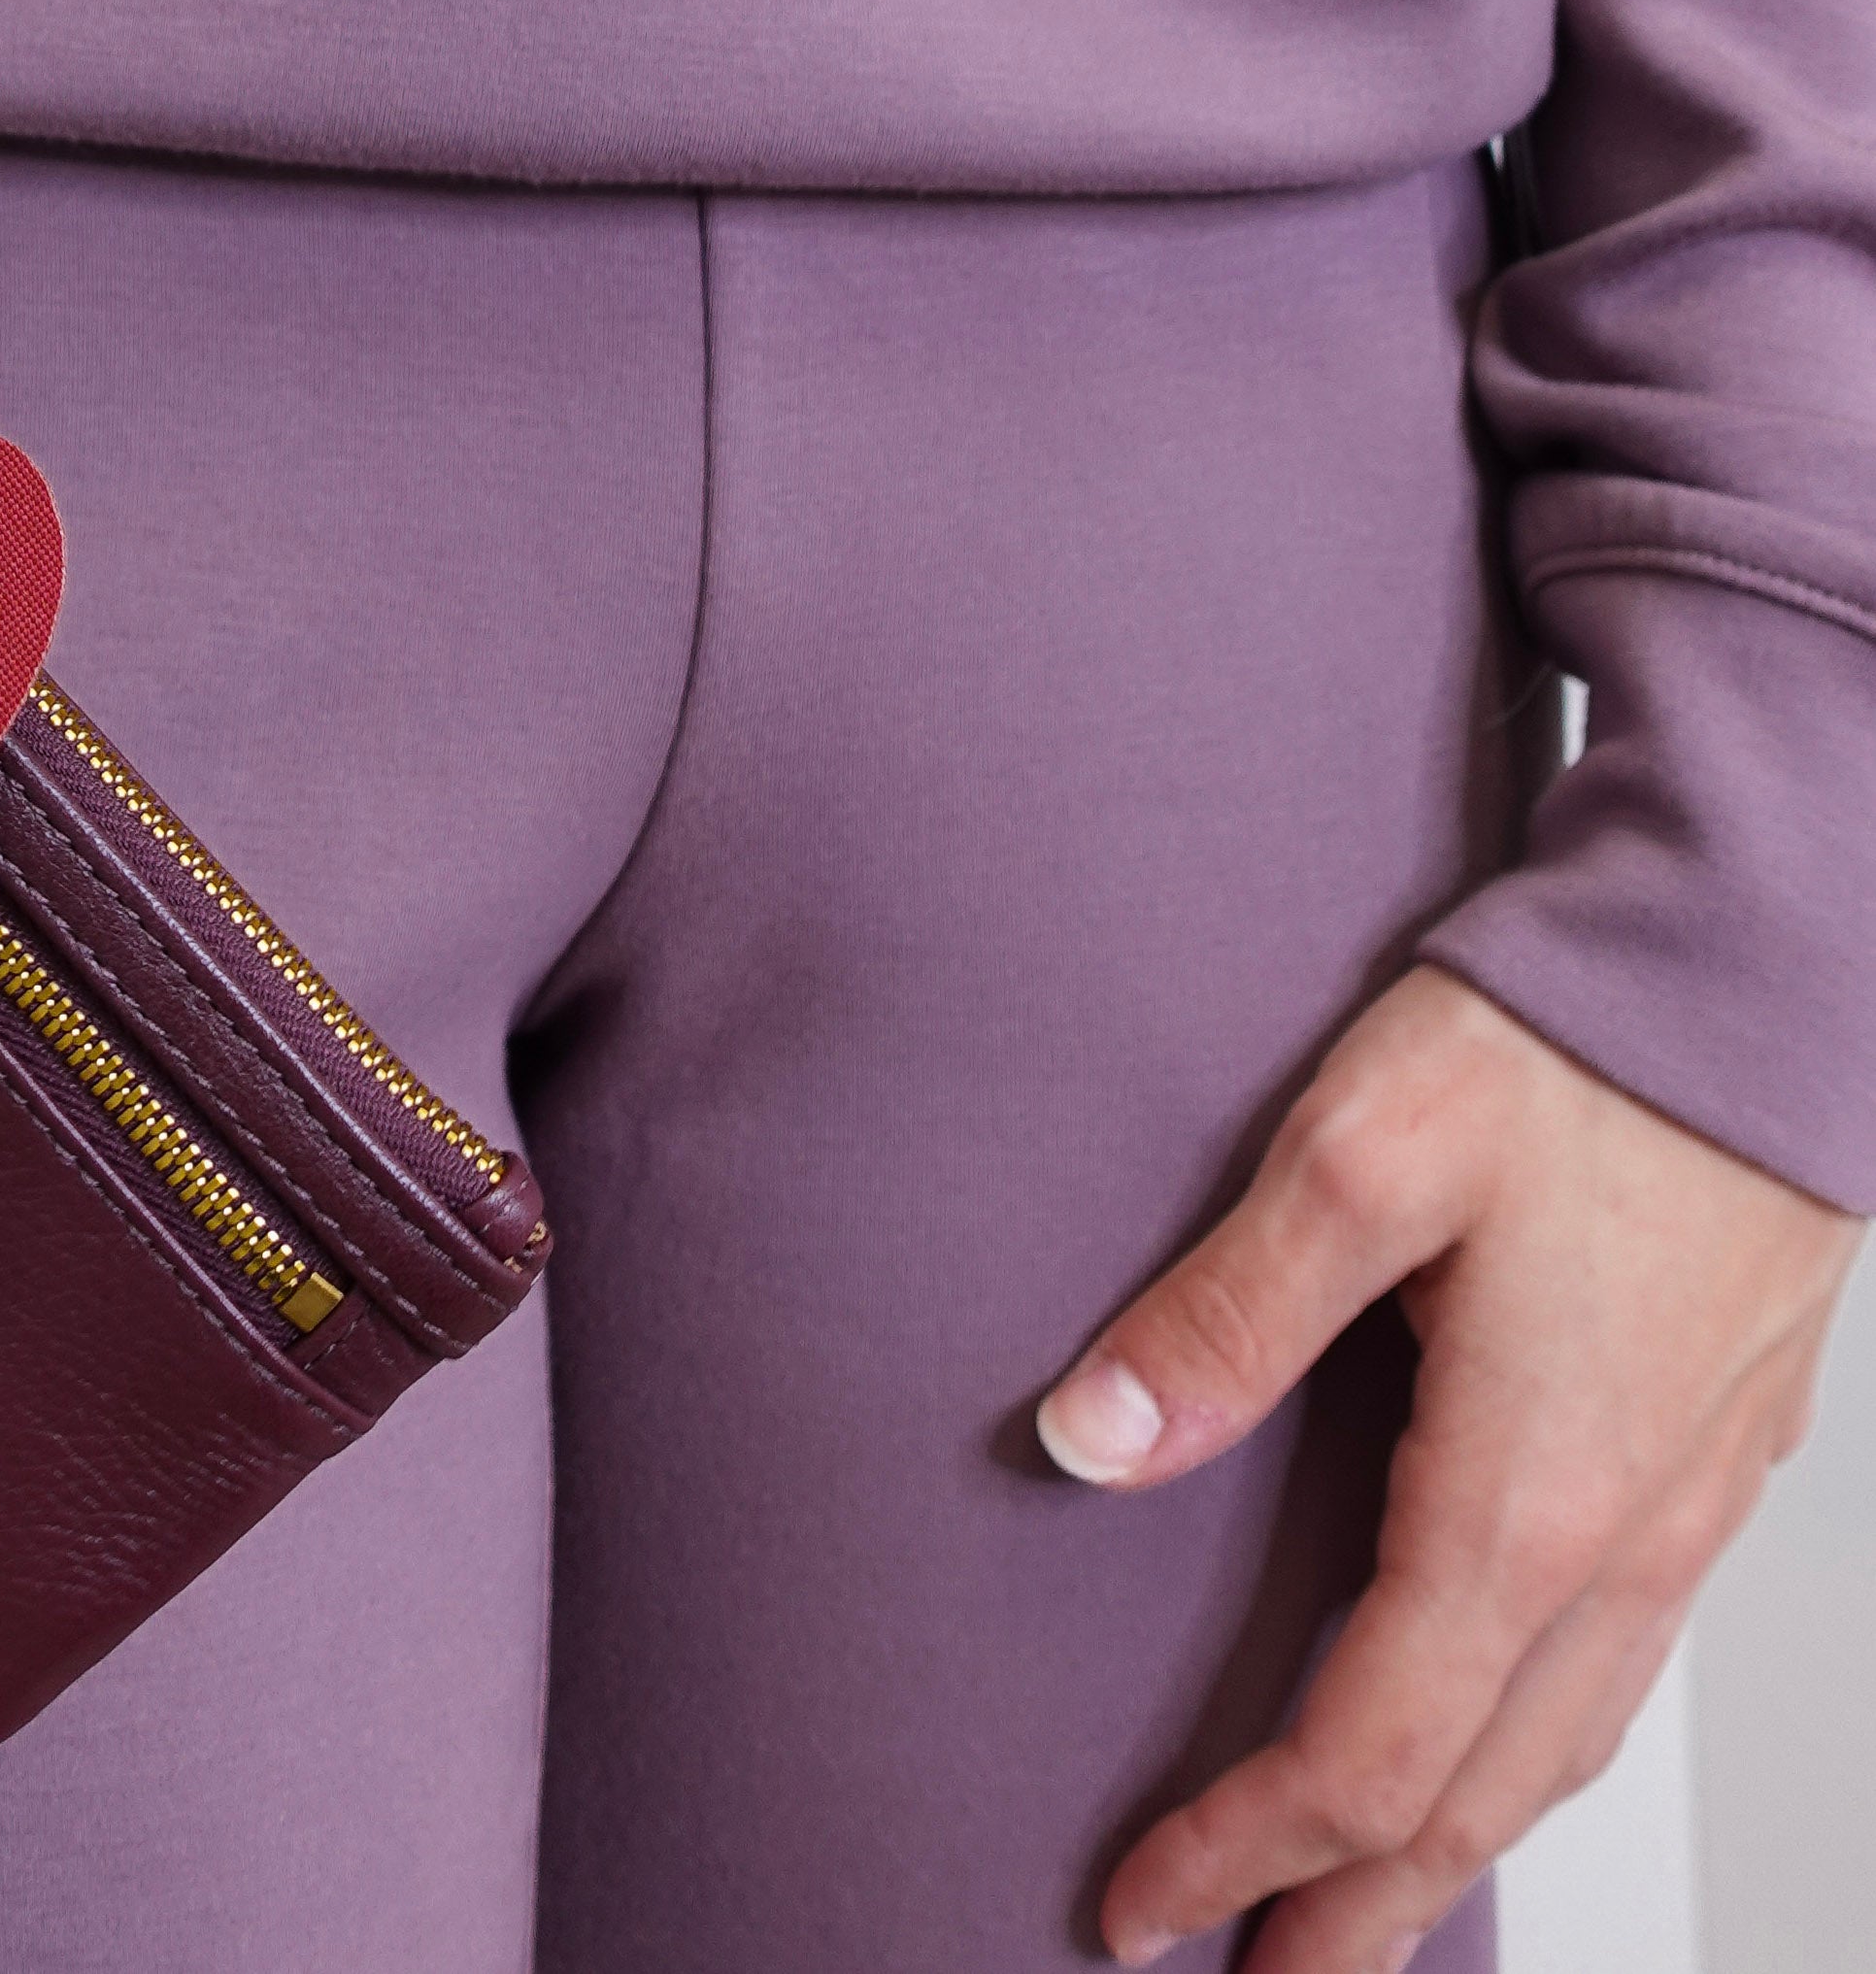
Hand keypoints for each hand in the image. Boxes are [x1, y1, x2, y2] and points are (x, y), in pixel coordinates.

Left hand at [1039, 966, 1860, 1969]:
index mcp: (1521, 1502)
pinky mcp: (1715, 1457)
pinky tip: (1496, 1738)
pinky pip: (1619, 1672)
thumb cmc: (1571, 1045)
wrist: (1762, 972)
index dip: (1242, 1849)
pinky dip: (1534, 1755)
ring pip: (1561, 1751)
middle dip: (1350, 1917)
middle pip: (1473, 1804)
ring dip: (1450, 1853)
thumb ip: (1226, 1307)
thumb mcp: (1364, 1147)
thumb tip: (1089, 1441)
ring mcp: (1684, 1511)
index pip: (1363, 1754)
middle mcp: (1619, 1544)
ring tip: (1358, 1914)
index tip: (1133, 1909)